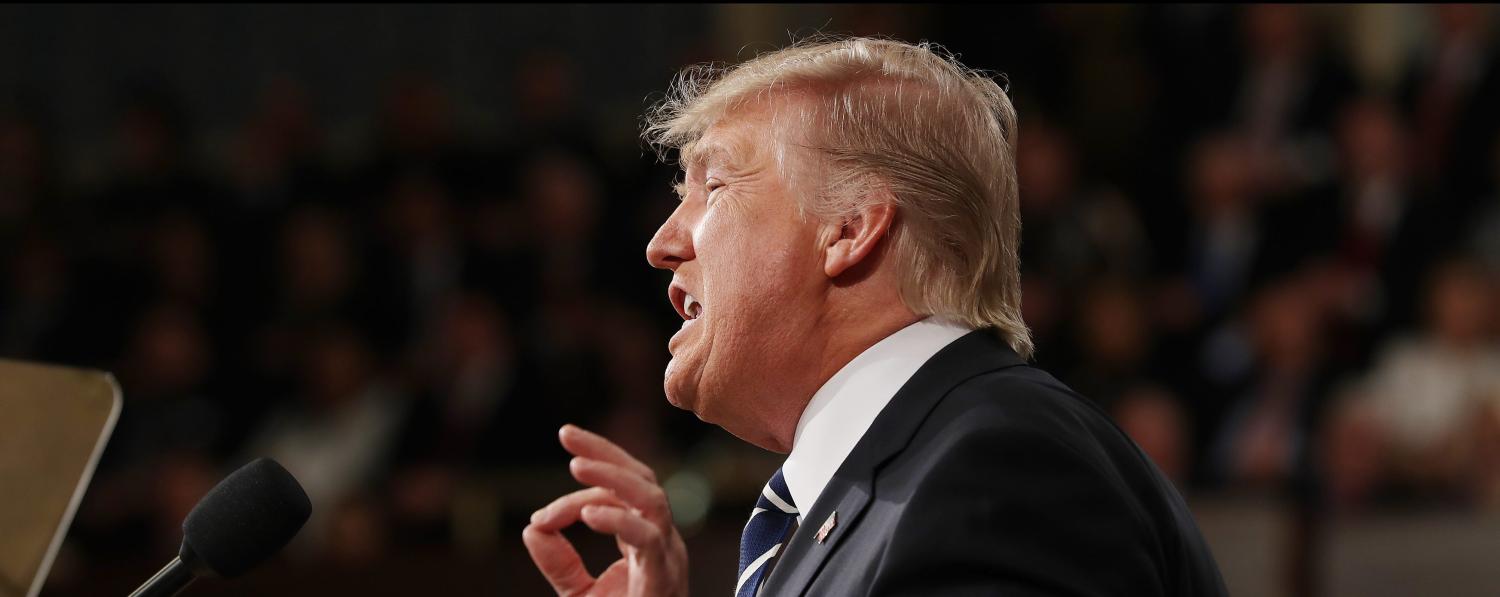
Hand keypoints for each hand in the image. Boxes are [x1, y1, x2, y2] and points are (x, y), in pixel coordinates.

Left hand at [523, 424, 689, 595]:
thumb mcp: (580, 595)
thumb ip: (559, 563)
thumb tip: (530, 528)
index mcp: (648, 540)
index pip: (624, 490)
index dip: (585, 482)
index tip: (544, 498)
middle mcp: (663, 543)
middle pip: (643, 479)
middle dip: (606, 453)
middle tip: (567, 434)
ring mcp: (668, 559)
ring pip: (651, 499)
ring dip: (613, 478)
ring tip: (575, 467)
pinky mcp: (663, 580)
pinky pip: (648, 539)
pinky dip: (618, 522)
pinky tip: (587, 515)